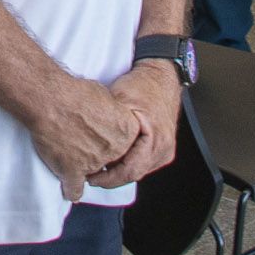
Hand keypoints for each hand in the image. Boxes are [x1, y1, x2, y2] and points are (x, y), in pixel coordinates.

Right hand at [28, 71, 155, 201]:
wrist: (51, 100)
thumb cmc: (75, 92)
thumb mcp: (103, 95)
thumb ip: (110, 110)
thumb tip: (106, 111)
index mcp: (127, 130)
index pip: (125, 144)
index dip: (111, 141)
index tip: (101, 137)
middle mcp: (114, 150)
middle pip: (110, 160)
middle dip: (99, 155)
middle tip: (84, 144)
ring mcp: (94, 163)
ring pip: (92, 175)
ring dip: (84, 169)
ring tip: (71, 158)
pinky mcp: (72, 172)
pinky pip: (75, 189)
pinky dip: (72, 191)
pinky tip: (70, 191)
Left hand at [90, 66, 181, 187]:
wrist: (160, 75)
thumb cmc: (142, 85)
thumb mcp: (120, 101)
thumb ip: (109, 127)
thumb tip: (90, 148)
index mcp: (156, 140)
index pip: (129, 171)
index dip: (107, 179)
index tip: (90, 178)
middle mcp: (164, 149)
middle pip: (133, 175)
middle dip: (111, 178)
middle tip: (89, 175)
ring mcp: (165, 150)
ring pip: (138, 171)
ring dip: (119, 171)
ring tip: (98, 166)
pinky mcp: (162, 148)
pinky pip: (143, 163)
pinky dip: (127, 163)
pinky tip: (113, 158)